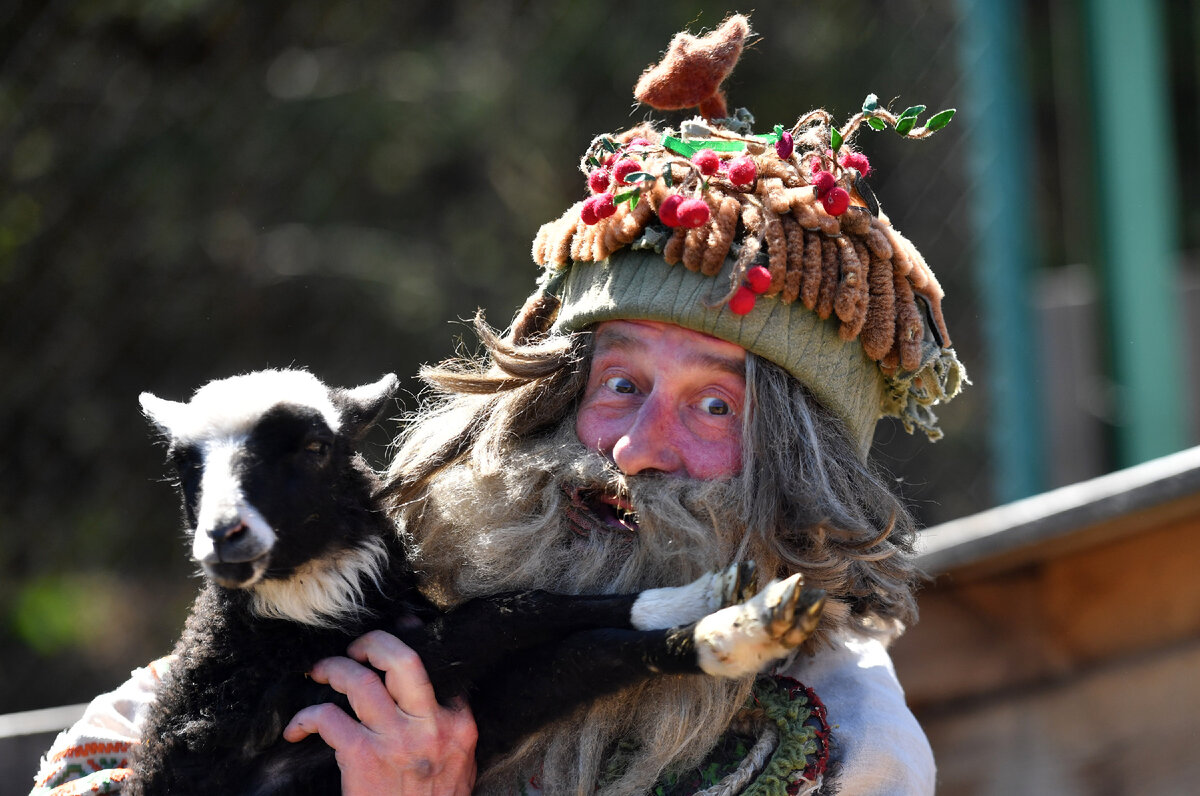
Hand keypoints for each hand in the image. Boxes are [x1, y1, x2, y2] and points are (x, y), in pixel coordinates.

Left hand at [283, 630, 477, 795]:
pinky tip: (297, 729)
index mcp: (459, 725)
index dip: (412, 640)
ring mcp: (396, 741)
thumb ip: (450, 732)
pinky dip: (306, 718)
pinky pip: (328, 719)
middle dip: (373, 642)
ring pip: (360, 681)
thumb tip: (434, 697)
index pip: (439, 666)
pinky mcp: (362, 759)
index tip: (397, 629)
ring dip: (334, 670)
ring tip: (319, 674)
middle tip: (354, 648)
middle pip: (402, 659)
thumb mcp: (460, 767)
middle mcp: (431, 726)